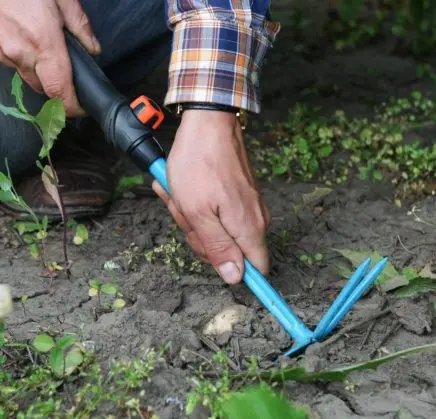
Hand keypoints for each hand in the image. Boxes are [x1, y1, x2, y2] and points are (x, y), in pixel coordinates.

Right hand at [0, 0, 100, 115]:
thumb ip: (79, 24)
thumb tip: (93, 49)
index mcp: (43, 42)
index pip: (60, 91)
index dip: (72, 107)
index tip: (81, 109)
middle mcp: (19, 54)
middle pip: (43, 88)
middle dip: (56, 84)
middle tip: (62, 66)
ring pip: (24, 74)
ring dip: (35, 67)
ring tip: (36, 39)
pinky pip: (5, 62)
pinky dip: (15, 55)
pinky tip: (15, 32)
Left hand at [153, 110, 270, 283]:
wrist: (208, 123)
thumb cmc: (199, 164)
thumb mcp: (198, 212)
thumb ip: (217, 247)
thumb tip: (235, 278)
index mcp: (248, 228)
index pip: (256, 269)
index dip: (230, 269)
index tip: (207, 249)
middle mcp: (254, 219)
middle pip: (228, 250)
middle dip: (198, 235)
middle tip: (184, 211)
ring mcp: (246, 205)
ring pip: (216, 228)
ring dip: (191, 215)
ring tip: (179, 194)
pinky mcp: (238, 193)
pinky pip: (214, 210)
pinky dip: (195, 202)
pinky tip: (182, 187)